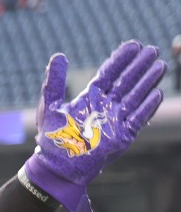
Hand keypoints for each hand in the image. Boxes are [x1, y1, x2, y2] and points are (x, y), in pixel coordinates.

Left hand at [24, 40, 166, 211]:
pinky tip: (158, 93)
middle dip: (139, 66)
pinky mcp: (123, 136)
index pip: (109, 74)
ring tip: (160, 65)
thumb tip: (58, 56)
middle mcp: (105, 107)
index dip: (121, 59)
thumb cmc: (52, 138)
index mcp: (89, 98)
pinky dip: (148, 106)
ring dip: (148, 81)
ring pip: (136, 96)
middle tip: (152, 49)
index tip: (134, 44)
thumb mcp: (50, 106)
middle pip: (126, 81)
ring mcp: (116, 120)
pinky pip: (139, 118)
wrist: (57, 168)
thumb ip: (54, 82)